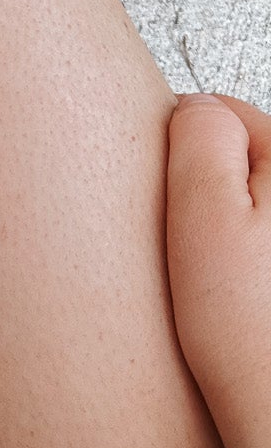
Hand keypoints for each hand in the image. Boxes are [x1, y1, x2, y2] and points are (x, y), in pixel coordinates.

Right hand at [167, 94, 270, 447]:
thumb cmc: (249, 340)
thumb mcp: (204, 216)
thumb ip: (199, 130)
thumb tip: (201, 107)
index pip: (229, 117)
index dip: (189, 162)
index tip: (184, 217)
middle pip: (260, 170)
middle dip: (228, 201)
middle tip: (211, 264)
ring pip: (268, 222)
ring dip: (252, 244)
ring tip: (241, 299)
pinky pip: (267, 266)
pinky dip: (265, 282)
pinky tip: (262, 319)